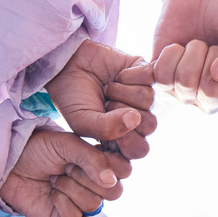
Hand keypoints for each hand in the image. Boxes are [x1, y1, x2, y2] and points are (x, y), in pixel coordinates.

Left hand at [0, 129, 130, 216]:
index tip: (86, 153)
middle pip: (114, 192)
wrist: (10, 162)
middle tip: (67, 167)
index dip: (108, 164)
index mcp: (102, 165)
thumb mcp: (67, 144)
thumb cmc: (39, 149)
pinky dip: (61, 202)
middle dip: (88, 177)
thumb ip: (92, 158)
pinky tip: (51, 192)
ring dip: (71, 187)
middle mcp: (95, 185)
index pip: (123, 171)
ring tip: (55, 178)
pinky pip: (75, 216)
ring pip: (94, 203)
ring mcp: (81, 203)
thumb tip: (111, 180)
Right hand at [46, 39, 156, 159]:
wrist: (67, 67)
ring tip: (107, 89)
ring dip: (121, 92)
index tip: (105, 129)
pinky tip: (116, 76)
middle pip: (150, 125)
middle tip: (104, 105)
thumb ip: (106, 129)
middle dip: (121, 113)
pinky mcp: (145, 73)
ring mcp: (142, 95)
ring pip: (148, 99)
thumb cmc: (73, 99)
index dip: (126, 141)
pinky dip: (127, 75)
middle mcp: (137, 118)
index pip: (140, 149)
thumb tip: (136, 118)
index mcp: (124, 137)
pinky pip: (148, 77)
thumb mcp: (82, 122)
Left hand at [153, 0, 217, 112]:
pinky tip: (179, 46)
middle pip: (210, 95)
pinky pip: (163, 77)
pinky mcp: (163, 79)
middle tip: (215, 44)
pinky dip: (172, 53)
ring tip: (198, 43)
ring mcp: (186, 91)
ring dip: (193, 52)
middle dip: (213, 58)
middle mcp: (213, 99)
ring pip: (185, 85)